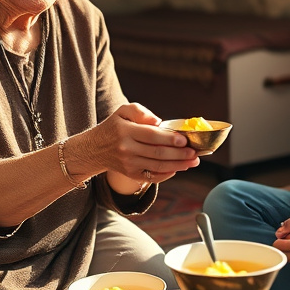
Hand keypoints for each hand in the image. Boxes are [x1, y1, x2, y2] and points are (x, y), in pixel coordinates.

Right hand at [81, 103, 198, 188]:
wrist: (94, 149)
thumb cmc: (114, 127)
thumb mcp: (123, 112)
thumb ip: (140, 111)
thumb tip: (158, 121)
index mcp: (125, 131)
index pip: (151, 136)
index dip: (170, 138)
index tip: (185, 140)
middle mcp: (126, 149)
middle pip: (158, 153)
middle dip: (179, 154)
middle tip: (195, 153)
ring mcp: (128, 164)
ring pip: (157, 166)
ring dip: (178, 165)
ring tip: (192, 161)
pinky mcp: (130, 174)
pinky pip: (151, 177)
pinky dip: (166, 174)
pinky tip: (178, 168)